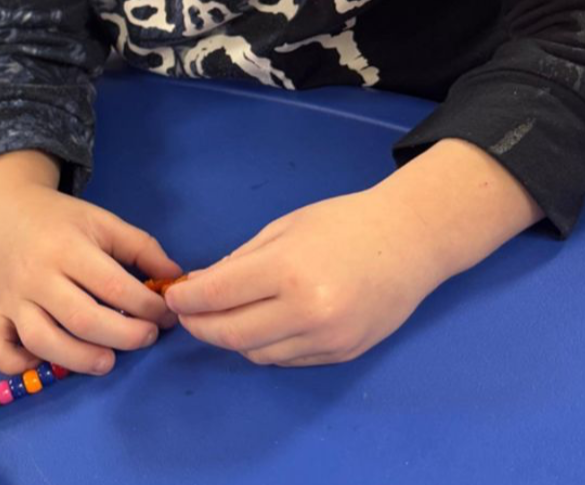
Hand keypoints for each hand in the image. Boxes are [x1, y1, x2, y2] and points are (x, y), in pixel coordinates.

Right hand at [0, 150, 181, 375]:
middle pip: (81, 319)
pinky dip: (19, 364)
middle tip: (147, 337)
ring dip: (80, 358)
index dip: (147, 306)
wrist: (6, 208)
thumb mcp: (104, 221)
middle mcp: (37, 276)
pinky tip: (49, 362)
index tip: (167, 314)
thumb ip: (142, 248)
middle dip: (124, 336)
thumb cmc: (62, 219)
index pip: (113, 286)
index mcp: (67, 248)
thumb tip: (175, 281)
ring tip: (108, 361)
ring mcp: (13, 298)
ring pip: (42, 340)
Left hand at [164, 188, 443, 365]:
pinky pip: (286, 359)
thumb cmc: (344, 223)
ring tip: (222, 317)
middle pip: (231, 335)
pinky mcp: (342, 355)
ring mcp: (327, 339)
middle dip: (200, 326)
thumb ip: (239, 260)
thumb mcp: (284, 228)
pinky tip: (261, 324)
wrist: (410, 242)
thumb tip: (201, 286)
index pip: (217, 296)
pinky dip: (264, 346)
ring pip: (256, 354)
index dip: (187, 299)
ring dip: (231, 338)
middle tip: (187, 313)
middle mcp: (307, 312)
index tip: (174, 295)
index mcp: (288, 270)